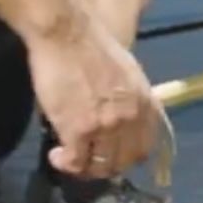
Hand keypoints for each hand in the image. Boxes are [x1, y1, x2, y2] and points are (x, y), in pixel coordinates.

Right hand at [27, 15, 163, 178]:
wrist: (68, 33)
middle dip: (106, 166)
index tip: (111, 155)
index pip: (145, 146)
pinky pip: (76, 161)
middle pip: (124, 161)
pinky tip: (57, 156)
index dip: (127, 156)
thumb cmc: (92, 46)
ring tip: (71, 160)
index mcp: (146, 104)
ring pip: (101, 165)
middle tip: (87, 161)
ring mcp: (106, 126)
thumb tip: (123, 116)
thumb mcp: (128, 73)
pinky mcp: (79, 130)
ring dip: (85, 168)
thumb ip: (131, 99)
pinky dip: (65, 164)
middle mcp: (131, 119)